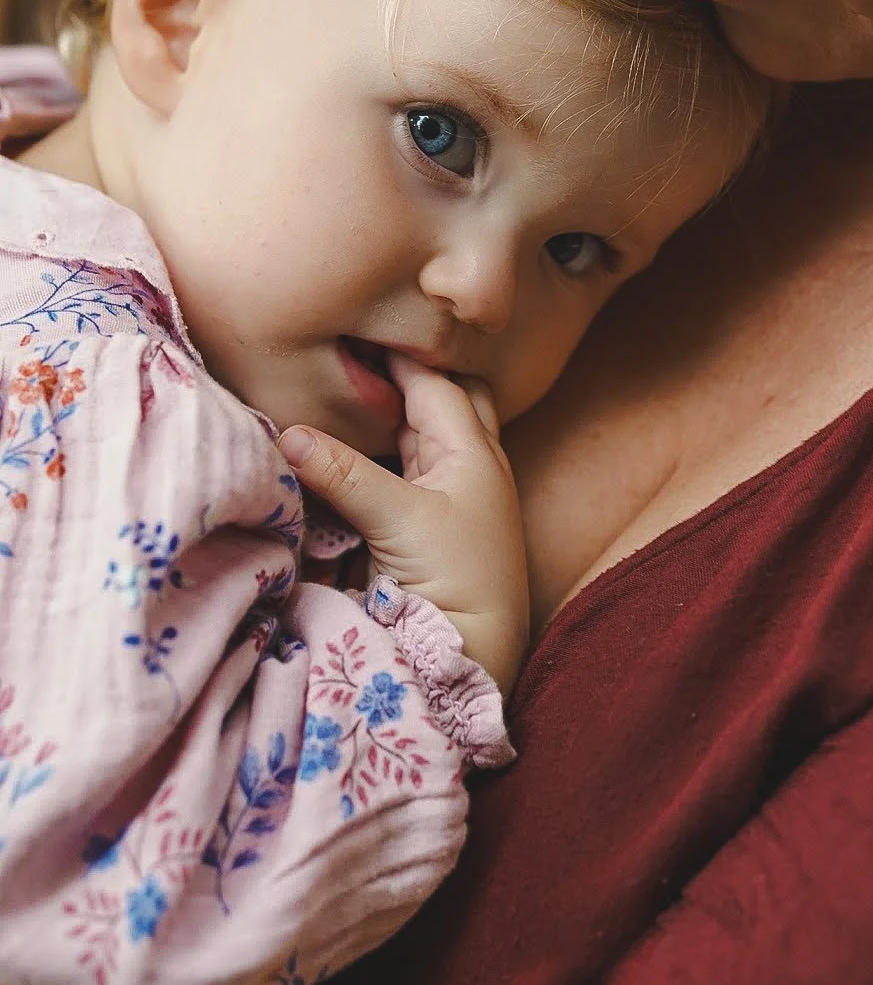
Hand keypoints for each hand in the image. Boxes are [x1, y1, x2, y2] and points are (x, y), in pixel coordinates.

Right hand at [279, 355, 529, 696]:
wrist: (476, 654)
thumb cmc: (457, 578)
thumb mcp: (400, 519)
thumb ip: (342, 473)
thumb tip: (285, 435)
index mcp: (473, 451)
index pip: (433, 383)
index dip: (395, 355)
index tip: (353, 331)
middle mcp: (465, 466)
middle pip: (435, 400)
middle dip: (400, 376)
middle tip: (351, 357)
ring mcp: (446, 497)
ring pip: (415, 435)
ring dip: (385, 416)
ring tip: (340, 389)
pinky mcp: (422, 528)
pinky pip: (398, 472)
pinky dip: (374, 455)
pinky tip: (343, 447)